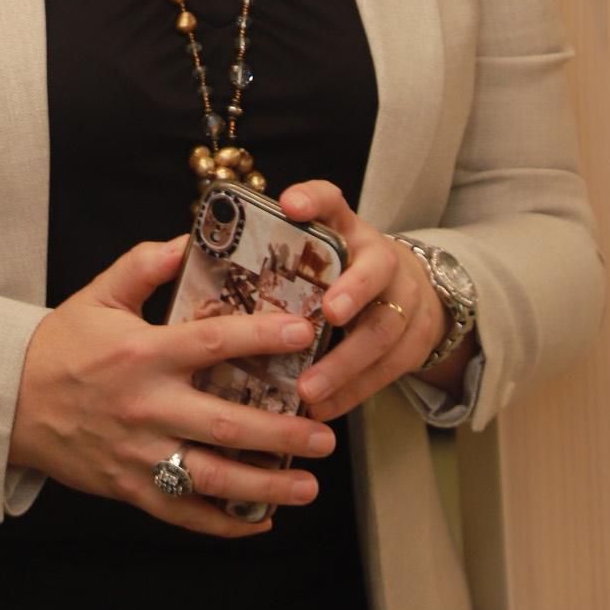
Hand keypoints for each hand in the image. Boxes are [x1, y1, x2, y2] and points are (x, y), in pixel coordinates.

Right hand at [9, 235, 337, 536]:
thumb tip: (187, 239)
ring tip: (310, 486)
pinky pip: (184, 513)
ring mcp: (139, 453)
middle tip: (327, 434)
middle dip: (283, 433)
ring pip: (213, 478)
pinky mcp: (130, 488)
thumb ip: (144, 265)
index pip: (213, 343)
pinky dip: (224, 524)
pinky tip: (261, 520)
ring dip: (266, 485)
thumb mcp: (98, 295)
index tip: (304, 335)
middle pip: (227, 424)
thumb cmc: (60, 345)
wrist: (8, 402)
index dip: (262, 338)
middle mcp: (146, 407)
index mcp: (143, 354)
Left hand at [279, 181, 451, 421]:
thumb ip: (275, 253)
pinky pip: (387, 370)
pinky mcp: (416, 340)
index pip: (331, 200)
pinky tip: (323, 410)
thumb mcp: (318, 252)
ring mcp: (405, 298)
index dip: (313, 199)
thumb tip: (192, 263)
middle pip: (374, 270)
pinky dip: (353, 392)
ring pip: (382, 330)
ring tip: (307, 391)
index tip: (289, 205)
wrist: (409, 289)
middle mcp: (380, 257)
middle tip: (328, 314)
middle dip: (353, 292)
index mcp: (346, 228)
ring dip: (344, 365)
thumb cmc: (341, 272)